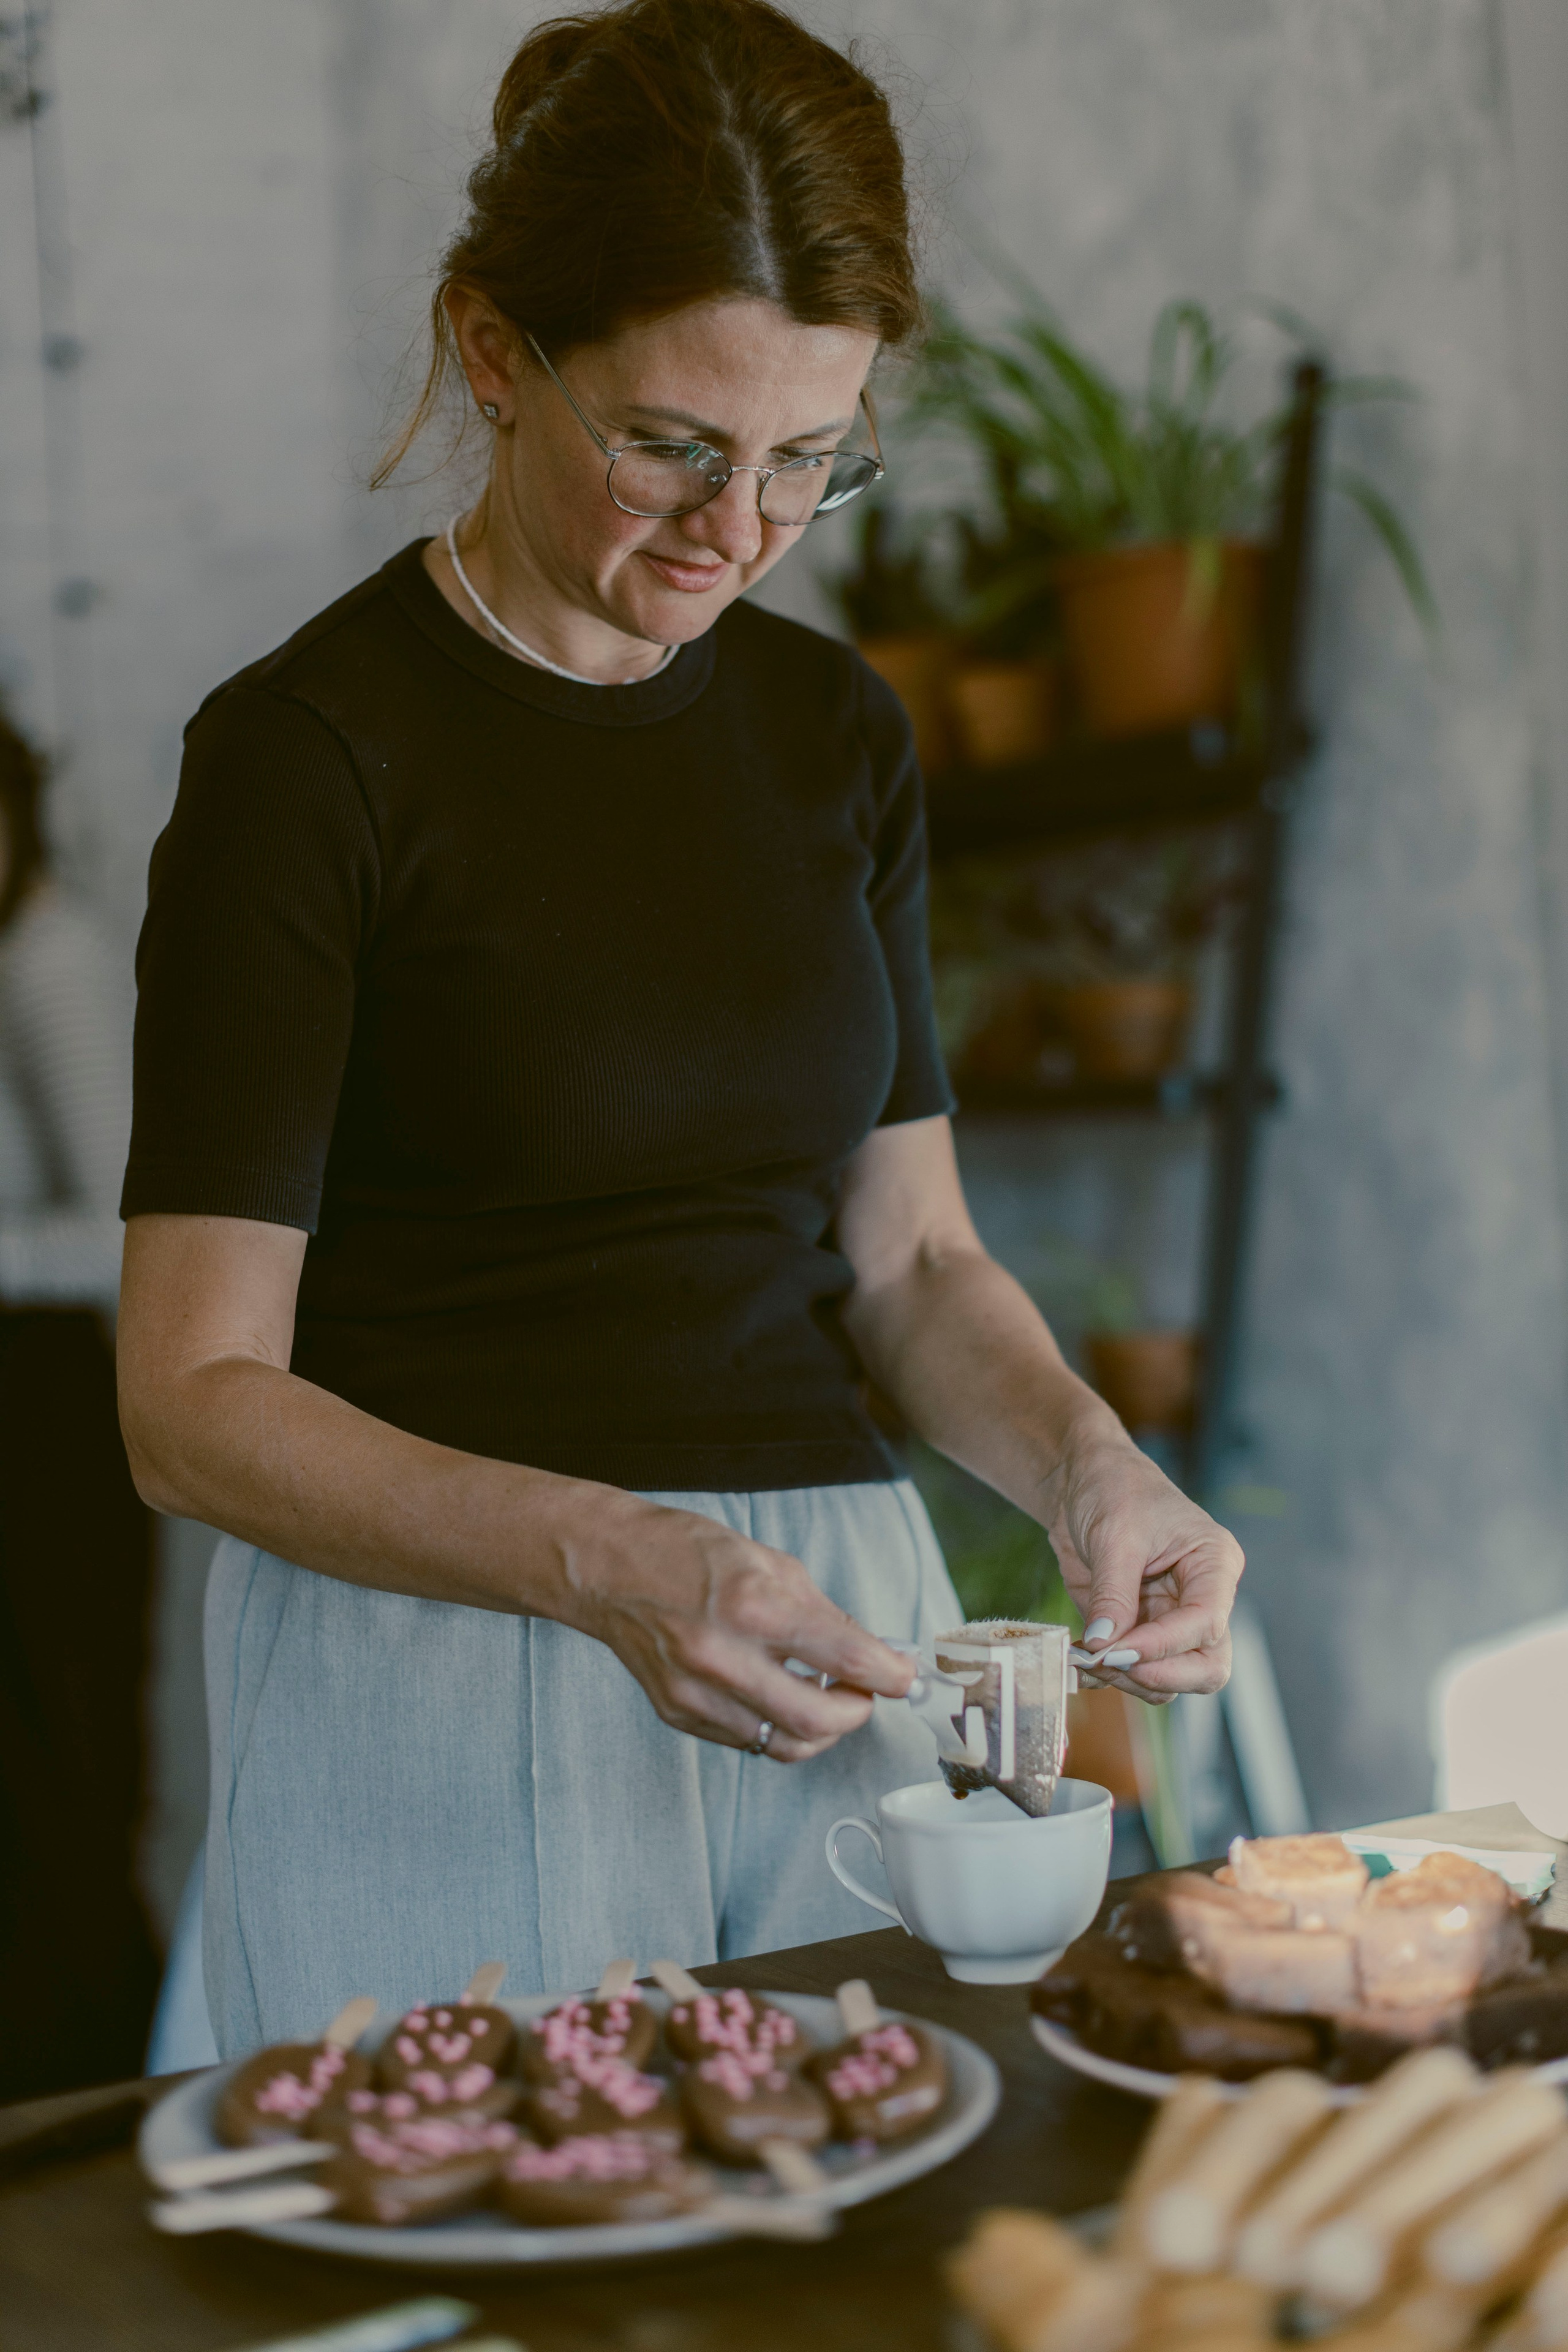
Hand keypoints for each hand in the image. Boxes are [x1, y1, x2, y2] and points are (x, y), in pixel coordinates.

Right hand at [549, 1488, 914, 1759]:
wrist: (606, 1568)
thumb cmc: (686, 1552)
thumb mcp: (768, 1562)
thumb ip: (822, 1613)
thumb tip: (870, 1652)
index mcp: (752, 1606)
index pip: (844, 1659)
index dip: (890, 1674)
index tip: (905, 1676)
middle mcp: (722, 1657)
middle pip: (818, 1721)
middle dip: (858, 1712)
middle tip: (866, 1692)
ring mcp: (696, 1693)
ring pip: (784, 1744)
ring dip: (820, 1728)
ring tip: (825, 1697)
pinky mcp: (678, 1714)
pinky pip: (747, 1740)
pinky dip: (775, 1725)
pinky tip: (777, 1694)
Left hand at [1042, 1431, 1242, 1701]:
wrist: (1084, 1482)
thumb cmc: (1114, 1489)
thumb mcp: (1115, 1535)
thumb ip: (1113, 1593)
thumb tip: (1104, 1647)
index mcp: (1215, 1565)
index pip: (1206, 1623)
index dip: (1163, 1646)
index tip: (1115, 1650)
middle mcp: (1203, 1599)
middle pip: (1207, 1668)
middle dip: (1158, 1675)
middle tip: (1106, 1663)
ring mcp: (1172, 1620)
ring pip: (1171, 1680)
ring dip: (1128, 1680)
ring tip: (1084, 1658)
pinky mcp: (1141, 1631)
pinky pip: (1136, 1672)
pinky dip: (1109, 1676)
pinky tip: (1079, 1661)